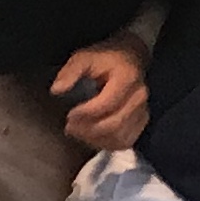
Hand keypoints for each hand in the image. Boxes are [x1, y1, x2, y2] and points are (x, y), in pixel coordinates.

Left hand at [50, 38, 150, 152]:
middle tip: (69, 127)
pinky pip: (124, 142)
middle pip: (113, 124)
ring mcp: (142, 111)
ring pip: (119, 137)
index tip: (69, 114)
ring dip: (95, 139)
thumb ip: (70, 71)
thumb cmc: (105, 58)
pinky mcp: (141, 123)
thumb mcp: (84, 57)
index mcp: (127, 78)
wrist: (130, 57)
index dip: (86, 113)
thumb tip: (56, 90)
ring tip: (78, 132)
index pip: (107, 104)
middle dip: (88, 130)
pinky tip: (91, 137)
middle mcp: (139, 97)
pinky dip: (106, 144)